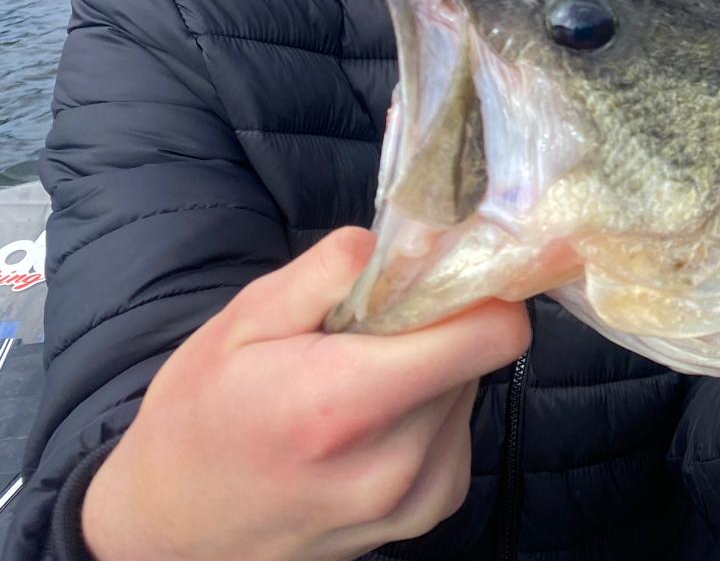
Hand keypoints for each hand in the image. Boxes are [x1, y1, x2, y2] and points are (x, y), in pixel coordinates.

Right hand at [82, 227, 530, 560]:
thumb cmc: (199, 418)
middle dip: (436, 326)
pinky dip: (426, 413)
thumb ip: (327, 273)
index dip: (478, 290)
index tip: (442, 273)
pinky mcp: (428, 510)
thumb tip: (396, 239)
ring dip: (430, 370)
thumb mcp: (243, 322)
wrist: (175, 530)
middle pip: (477, 355)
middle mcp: (395, 460)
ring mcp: (416, 495)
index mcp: (347, 404)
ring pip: (468, 391)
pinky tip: (366, 421)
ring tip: (357, 379)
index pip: (492, 333)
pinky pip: (457, 431)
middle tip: (373, 328)